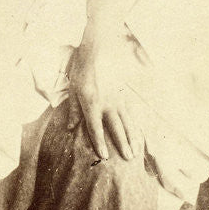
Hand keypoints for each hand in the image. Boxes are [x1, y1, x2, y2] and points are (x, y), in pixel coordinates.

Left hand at [67, 34, 140, 161]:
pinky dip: (134, 125)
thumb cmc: (82, 69)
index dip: (100, 142)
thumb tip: (70, 128)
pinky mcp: (122, 94)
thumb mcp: (73, 89)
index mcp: (91, 102)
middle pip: (116, 127)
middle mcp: (106, 103)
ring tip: (136, 151)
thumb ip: (73, 110)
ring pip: (126, 121)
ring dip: (131, 137)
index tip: (105, 156)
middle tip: (129, 158)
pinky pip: (130, 113)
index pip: (95, 127)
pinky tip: (137, 133)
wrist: (98, 51)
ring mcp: (117, 99)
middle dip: (122, 144)